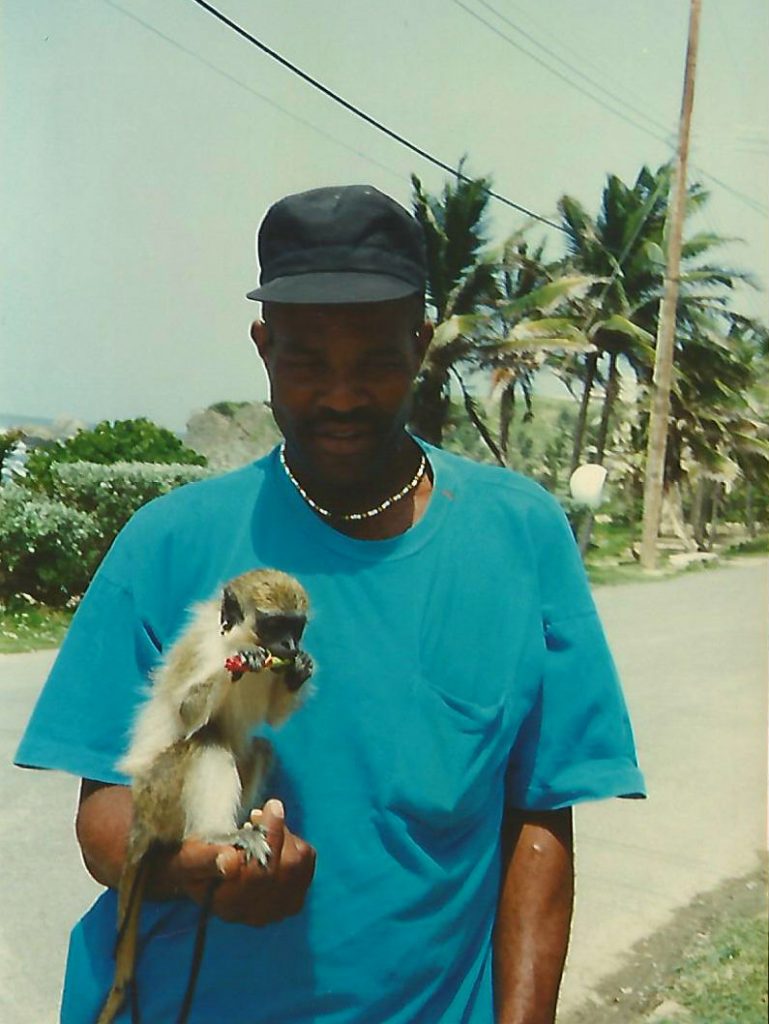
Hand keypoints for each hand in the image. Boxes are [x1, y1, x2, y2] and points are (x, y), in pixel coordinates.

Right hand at [162, 799, 315, 926]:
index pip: (260, 874)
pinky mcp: (293, 899)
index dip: (270, 837)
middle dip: (277, 832)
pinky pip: (306, 862)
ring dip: (284, 837)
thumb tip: (230, 862)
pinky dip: (293, 843)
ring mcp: (277, 910)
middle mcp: (255, 914)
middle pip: (285, 869)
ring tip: (262, 828)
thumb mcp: (189, 859)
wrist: (201, 877)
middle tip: (263, 811)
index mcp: (228, 905)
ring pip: (298, 863)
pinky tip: (274, 841)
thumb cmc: (193, 863)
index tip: (271, 806)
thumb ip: (206, 860)